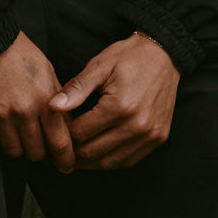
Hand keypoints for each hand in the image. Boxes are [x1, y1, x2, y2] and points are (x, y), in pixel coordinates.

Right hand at [0, 32, 74, 171]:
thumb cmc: (19, 54)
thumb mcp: (47, 72)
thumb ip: (58, 101)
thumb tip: (67, 127)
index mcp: (46, 100)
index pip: (60, 143)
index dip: (64, 159)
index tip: (65, 165)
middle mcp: (24, 112)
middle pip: (36, 153)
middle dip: (40, 151)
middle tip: (38, 143)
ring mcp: (1, 117)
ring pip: (15, 152)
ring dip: (18, 145)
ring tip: (17, 130)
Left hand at [48, 33, 179, 169]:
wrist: (164, 54)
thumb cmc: (129, 56)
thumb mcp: (100, 65)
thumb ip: (76, 89)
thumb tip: (52, 107)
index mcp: (119, 106)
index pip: (81, 134)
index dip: (64, 135)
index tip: (55, 132)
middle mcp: (137, 125)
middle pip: (93, 152)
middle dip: (73, 153)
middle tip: (59, 149)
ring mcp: (150, 134)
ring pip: (110, 162)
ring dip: (90, 163)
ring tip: (75, 156)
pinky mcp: (159, 138)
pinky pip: (129, 160)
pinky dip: (111, 161)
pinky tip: (98, 155)